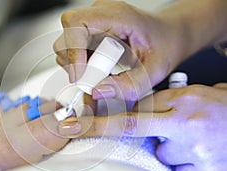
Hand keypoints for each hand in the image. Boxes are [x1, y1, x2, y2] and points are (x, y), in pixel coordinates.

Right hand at [54, 0, 185, 100]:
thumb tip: (97, 92)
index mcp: (117, 15)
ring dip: (79, 67)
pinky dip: (81, 67)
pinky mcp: (89, 34)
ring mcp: (93, 23)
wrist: (168, 36)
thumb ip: (129, 85)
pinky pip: (72, 52)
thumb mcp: (154, 71)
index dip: (73, 52)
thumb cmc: (165, 45)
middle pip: (66, 38)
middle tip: (99, 78)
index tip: (80, 76)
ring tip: (105, 73)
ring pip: (65, 47)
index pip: (76, 24)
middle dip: (76, 65)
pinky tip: (101, 71)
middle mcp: (100, 15)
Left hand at [59, 84, 226, 170]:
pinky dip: (183, 163)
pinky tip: (198, 153)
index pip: (134, 104)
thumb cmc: (226, 109)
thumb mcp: (195, 95)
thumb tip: (138, 107)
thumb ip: (164, 101)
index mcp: (182, 98)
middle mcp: (185, 121)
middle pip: (130, 124)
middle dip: (96, 126)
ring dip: (166, 148)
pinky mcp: (205, 170)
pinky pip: (178, 170)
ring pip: (160, 153)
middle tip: (74, 127)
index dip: (104, 111)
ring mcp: (195, 148)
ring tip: (189, 139)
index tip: (79, 115)